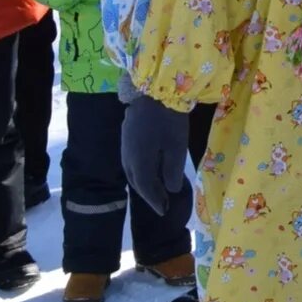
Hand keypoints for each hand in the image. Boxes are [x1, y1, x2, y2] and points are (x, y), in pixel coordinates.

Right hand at [122, 94, 191, 215]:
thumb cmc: (169, 119)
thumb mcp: (176, 147)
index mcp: (139, 162)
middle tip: (161, 203)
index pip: (146, 188)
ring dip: (143, 182)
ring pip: (132, 172)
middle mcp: (128, 157)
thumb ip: (172, 171)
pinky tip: (148, 168)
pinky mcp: (126, 136)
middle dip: (149, 194)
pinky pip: (130, 161)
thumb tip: (169, 190)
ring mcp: (125, 146)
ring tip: (156, 189)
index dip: (156, 201)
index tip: (164, 211)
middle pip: (137, 181)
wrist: (154, 90)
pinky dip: (139, 170)